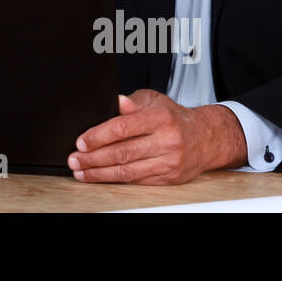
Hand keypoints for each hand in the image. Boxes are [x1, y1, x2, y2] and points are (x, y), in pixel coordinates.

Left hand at [66, 90, 246, 184]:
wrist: (207, 137)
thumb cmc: (174, 117)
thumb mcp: (154, 99)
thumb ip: (133, 101)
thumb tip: (116, 102)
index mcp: (160, 118)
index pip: (123, 128)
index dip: (99, 136)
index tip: (81, 142)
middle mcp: (167, 141)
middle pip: (122, 152)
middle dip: (93, 158)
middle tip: (74, 159)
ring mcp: (169, 162)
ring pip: (128, 171)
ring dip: (100, 173)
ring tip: (82, 172)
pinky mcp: (169, 178)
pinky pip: (138, 181)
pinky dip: (116, 180)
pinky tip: (102, 177)